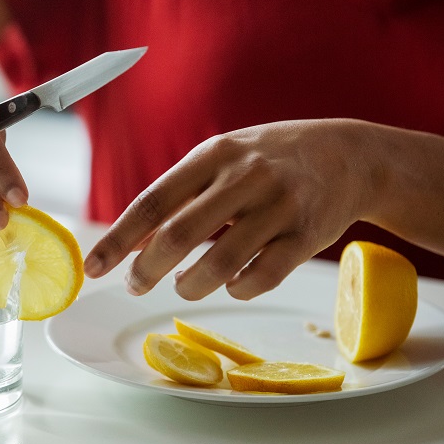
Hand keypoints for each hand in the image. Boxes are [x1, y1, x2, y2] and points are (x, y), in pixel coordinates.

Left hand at [84, 119, 381, 299]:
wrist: (349, 156)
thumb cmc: (269, 160)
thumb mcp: (221, 161)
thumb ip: (178, 197)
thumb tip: (129, 242)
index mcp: (214, 154)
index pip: (153, 201)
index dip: (119, 238)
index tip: (94, 266)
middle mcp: (245, 177)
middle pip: (180, 235)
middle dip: (148, 269)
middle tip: (136, 284)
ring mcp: (279, 207)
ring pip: (221, 264)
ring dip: (193, 284)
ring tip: (185, 284)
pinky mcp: (307, 236)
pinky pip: (261, 277)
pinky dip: (237, 288)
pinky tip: (231, 283)